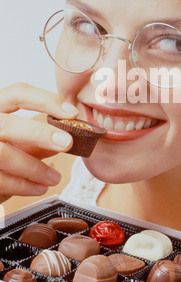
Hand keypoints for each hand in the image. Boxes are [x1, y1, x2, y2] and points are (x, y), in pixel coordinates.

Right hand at [0, 83, 78, 202]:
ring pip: (4, 154)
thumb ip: (38, 139)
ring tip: (55, 178)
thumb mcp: (17, 142)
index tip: (72, 113)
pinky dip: (23, 186)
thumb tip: (67, 137)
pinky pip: (1, 180)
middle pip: (7, 125)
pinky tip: (40, 188)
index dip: (47, 100)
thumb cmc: (0, 153)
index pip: (18, 93)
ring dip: (35, 168)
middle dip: (40, 134)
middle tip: (67, 143)